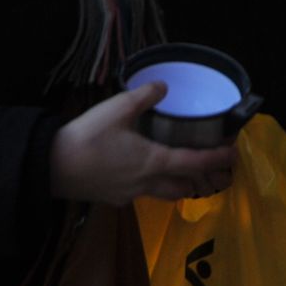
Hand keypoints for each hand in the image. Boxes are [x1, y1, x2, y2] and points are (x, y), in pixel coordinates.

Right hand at [48, 83, 236, 204]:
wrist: (52, 168)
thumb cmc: (88, 137)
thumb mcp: (117, 108)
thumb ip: (144, 96)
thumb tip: (163, 86)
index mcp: (153, 161)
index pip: (195, 163)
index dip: (217, 159)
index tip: (233, 154)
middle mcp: (147, 183)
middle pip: (184, 187)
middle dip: (202, 180)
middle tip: (212, 167)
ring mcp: (130, 195)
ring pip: (164, 194)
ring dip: (179, 185)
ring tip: (184, 172)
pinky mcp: (114, 199)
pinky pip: (142, 195)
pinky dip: (153, 186)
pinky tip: (144, 174)